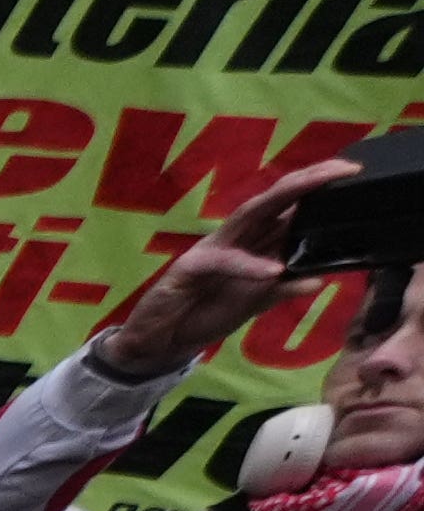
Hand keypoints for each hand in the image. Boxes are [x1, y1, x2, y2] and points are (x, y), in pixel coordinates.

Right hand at [93, 152, 369, 382]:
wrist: (158, 341)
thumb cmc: (202, 316)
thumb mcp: (252, 305)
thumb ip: (282, 290)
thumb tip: (320, 279)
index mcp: (250, 244)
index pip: (287, 209)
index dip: (317, 191)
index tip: (352, 175)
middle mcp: (233, 238)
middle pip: (273, 200)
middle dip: (308, 181)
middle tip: (343, 168)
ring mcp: (211, 249)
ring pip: (249, 215)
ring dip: (284, 200)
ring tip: (315, 192)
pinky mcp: (189, 267)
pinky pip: (224, 262)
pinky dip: (249, 266)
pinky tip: (272, 271)